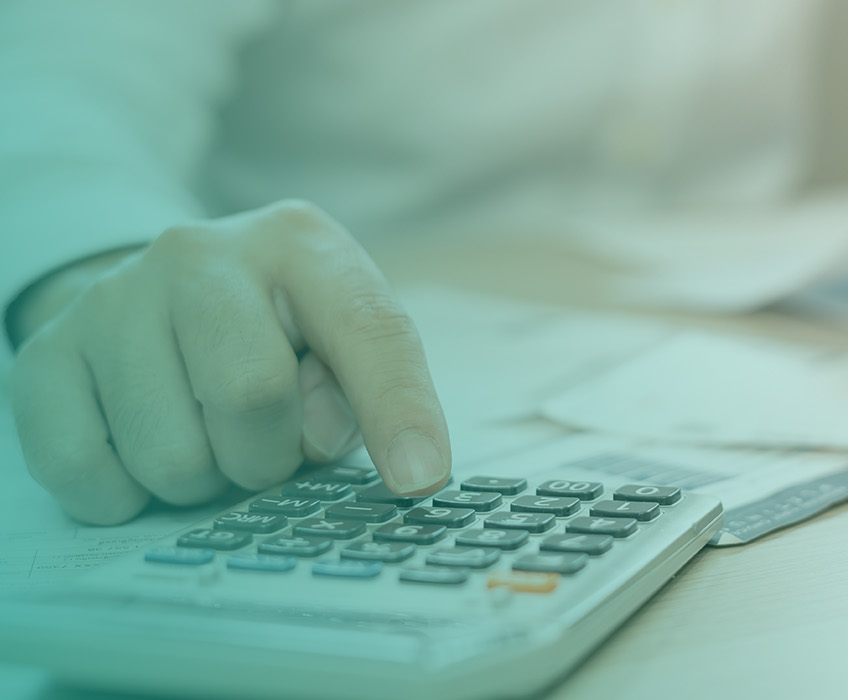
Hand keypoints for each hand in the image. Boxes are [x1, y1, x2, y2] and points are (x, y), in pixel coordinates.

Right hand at [10, 200, 451, 524]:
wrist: (155, 302)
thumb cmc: (274, 336)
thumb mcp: (341, 348)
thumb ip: (367, 393)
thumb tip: (335, 447)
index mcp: (298, 244)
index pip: (369, 331)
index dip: (400, 414)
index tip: (419, 479)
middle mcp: (199, 253)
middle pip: (250, 394)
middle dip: (269, 457)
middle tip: (262, 449)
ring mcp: (112, 299)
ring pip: (170, 454)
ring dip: (201, 481)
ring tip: (203, 437)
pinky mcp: (45, 356)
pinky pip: (87, 471)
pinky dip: (126, 495)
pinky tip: (142, 450)